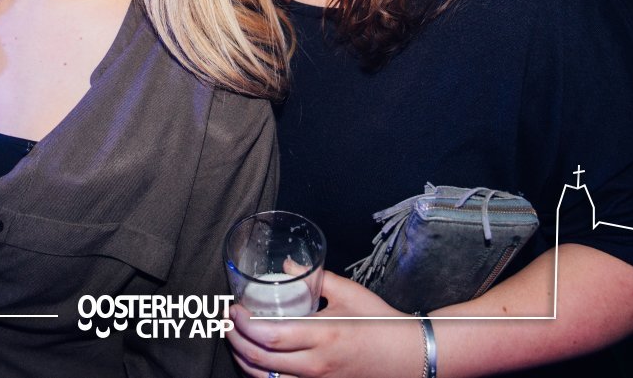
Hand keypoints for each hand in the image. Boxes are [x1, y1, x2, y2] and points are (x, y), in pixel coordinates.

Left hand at [228, 273, 421, 377]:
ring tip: (236, 339)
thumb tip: (288, 265)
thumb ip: (315, 277)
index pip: (269, 335)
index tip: (233, 309)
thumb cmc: (379, 322)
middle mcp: (316, 364)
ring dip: (243, 359)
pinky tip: (256, 360)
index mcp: (323, 335)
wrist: (406, 356)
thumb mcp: (349, 293)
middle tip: (227, 322)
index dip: (243, 324)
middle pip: (260, 359)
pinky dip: (262, 375)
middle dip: (235, 340)